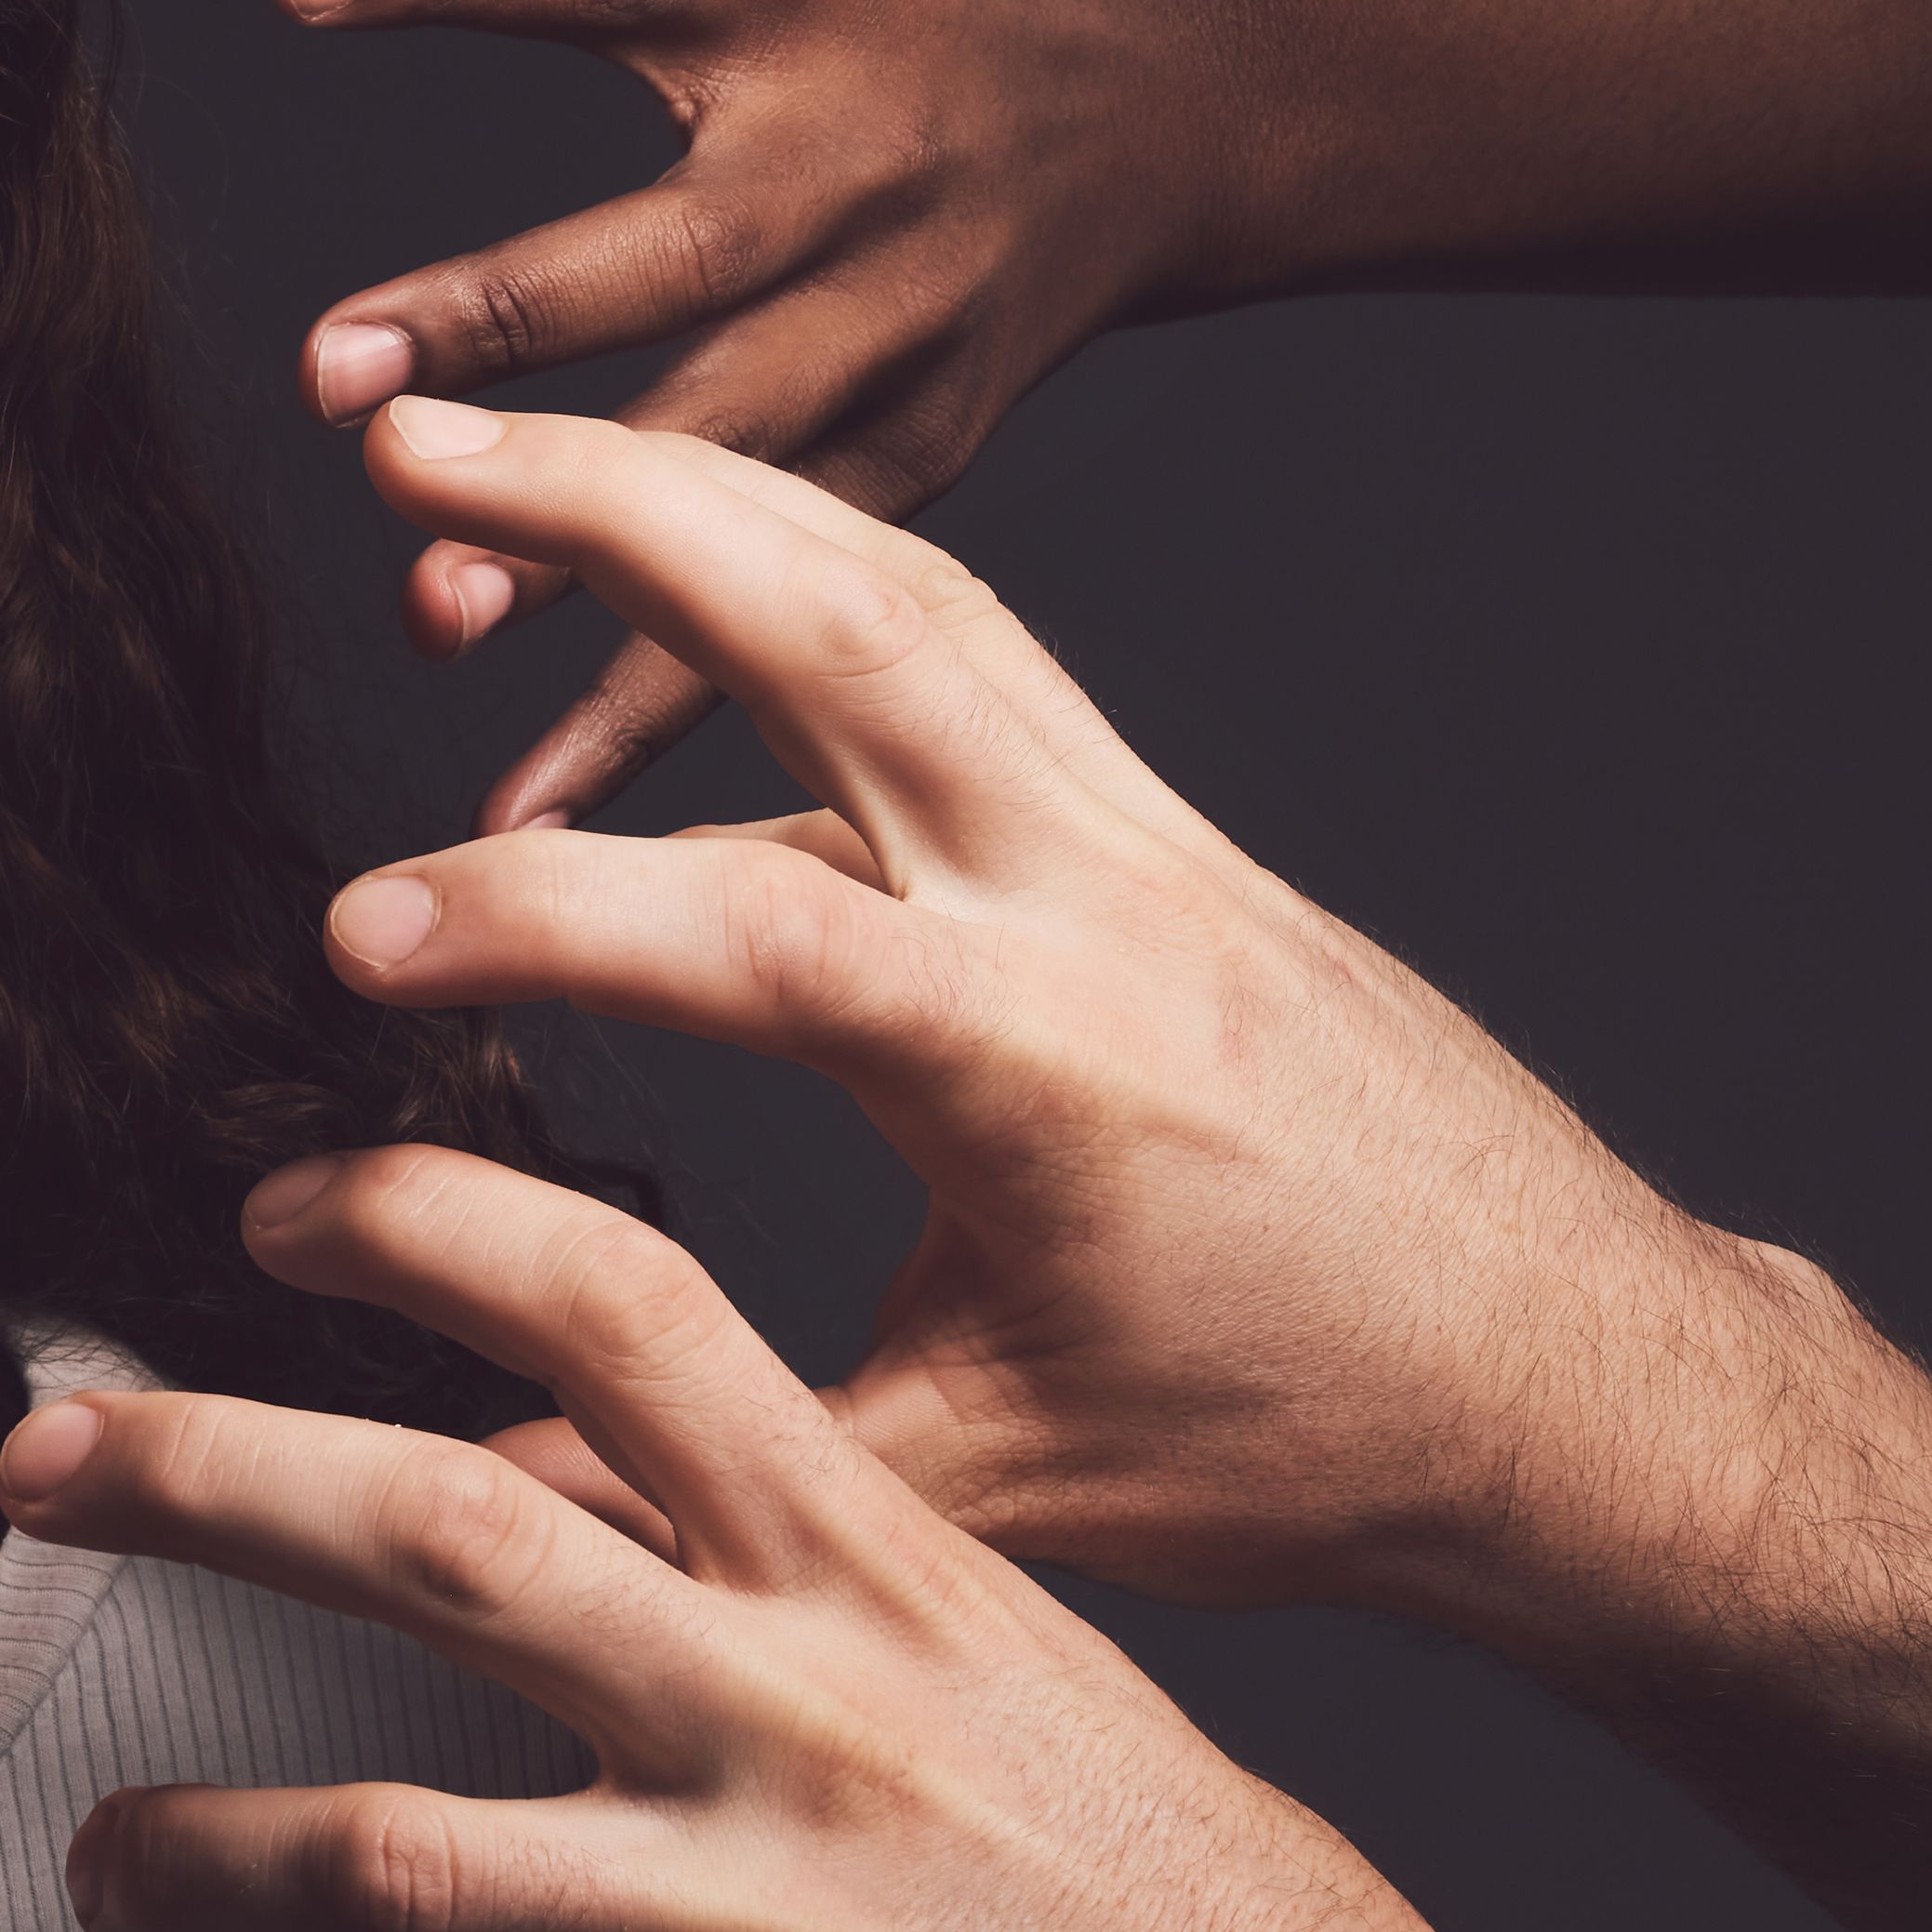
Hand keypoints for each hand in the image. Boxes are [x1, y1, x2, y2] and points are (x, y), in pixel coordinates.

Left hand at [2, 1148, 1565, 1931]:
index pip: (633, 1303)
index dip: (433, 1223)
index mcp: (880, 1573)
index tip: (272, 1198)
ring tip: (95, 1872)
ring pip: (395, 1859)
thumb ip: (790, 1589)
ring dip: (202, 1861)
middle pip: (439, 1536)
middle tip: (41, 1467)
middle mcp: (809, 1717)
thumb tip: (565, 1508)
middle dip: (204, 1481)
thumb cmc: (1187, 1917)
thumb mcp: (1010, 1676)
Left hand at [174, 0, 1249, 822]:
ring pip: (737, 438)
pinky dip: (667, 701)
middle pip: (669, 232)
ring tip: (429, 599)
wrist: (1170, 65)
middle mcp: (846, 141)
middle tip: (332, 373)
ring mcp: (898, 307)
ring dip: (593, 536)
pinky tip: (527, 806)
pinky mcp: (925, 439)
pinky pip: (786, 584)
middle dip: (509, 307)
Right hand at [313, 398, 1818, 1632]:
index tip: (356, 942)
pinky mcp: (1155, 827)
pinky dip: (801, 575)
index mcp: (1056, 1073)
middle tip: (411, 445)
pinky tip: (677, 582)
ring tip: (503, 444)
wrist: (1575, 1385)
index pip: (761, 934)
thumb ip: (709, 1451)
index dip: (538, 916)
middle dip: (609, 508)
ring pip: (909, 585)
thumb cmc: (1313, 1444)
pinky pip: (964, 646)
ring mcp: (1145, 838)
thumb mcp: (984, 1477)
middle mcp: (1108, 904)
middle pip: (850, 625)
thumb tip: (472, 1486)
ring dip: (695, 486)